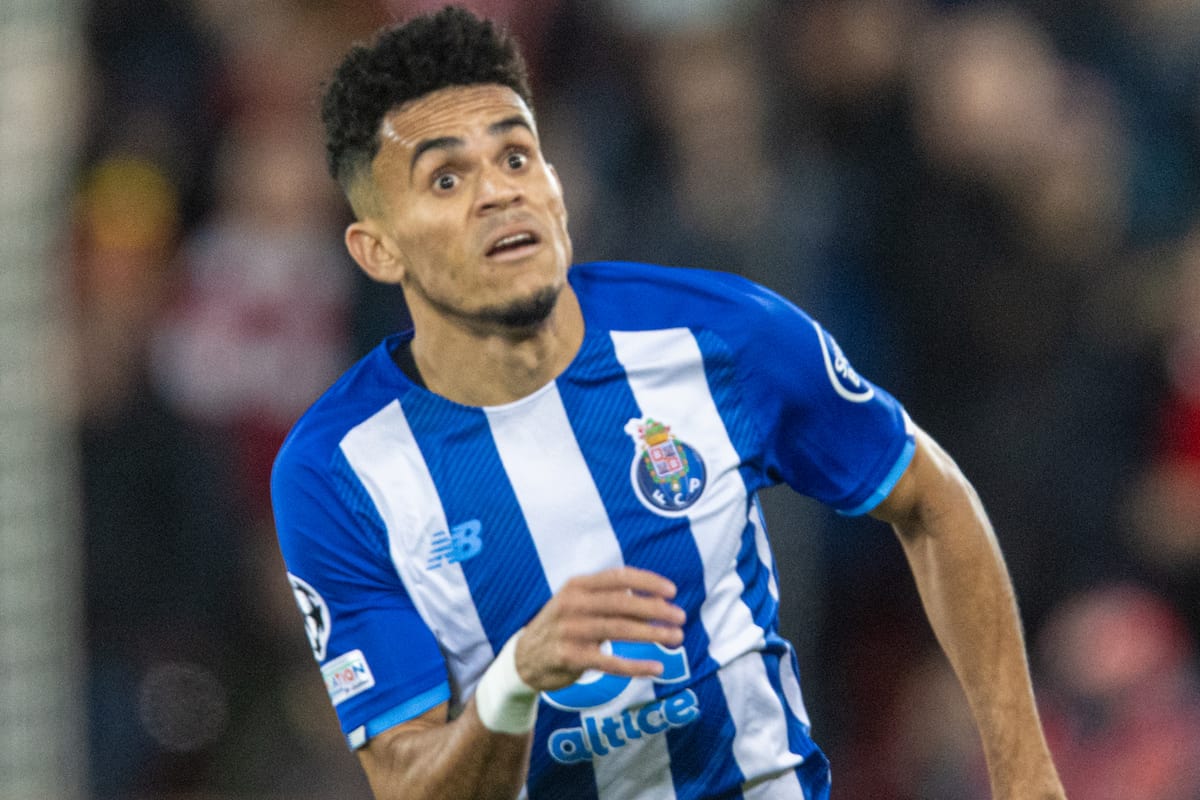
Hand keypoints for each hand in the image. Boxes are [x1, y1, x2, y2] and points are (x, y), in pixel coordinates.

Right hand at [515, 566, 685, 691]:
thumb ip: (609, 598)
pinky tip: (655, 667)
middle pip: (622, 604)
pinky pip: (610, 662)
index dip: (647, 582)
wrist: (523, 658)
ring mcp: (570, 631)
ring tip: (676, 638)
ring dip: (652, 634)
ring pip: (620, 630)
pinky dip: (635, 665)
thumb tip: (651, 598)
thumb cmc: (562, 626)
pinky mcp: (570, 657)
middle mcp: (572, 604)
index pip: (618, 577)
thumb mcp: (578, 603)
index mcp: (577, 585)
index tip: (672, 591)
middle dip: (656, 610)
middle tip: (680, 617)